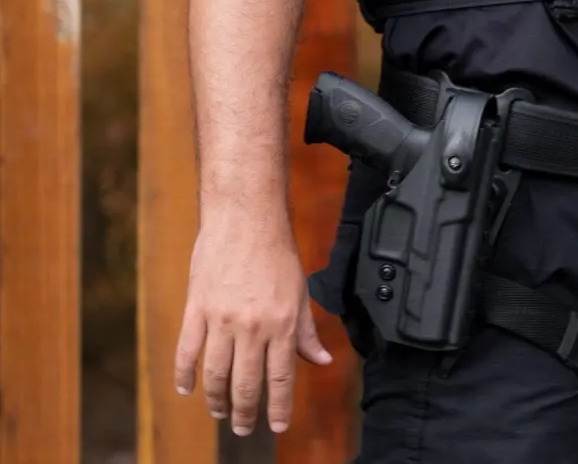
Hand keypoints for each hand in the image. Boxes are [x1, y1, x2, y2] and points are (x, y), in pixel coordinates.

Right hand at [174, 215, 332, 435]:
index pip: (282, 377)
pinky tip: (187, 389)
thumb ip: (306, 330)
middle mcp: (253, 326)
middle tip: (243, 429)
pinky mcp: (196, 309)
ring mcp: (222, 320)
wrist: (245, 219)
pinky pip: (187, 352)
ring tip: (220, 412)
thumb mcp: (300, 291)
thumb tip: (322, 360)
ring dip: (217, 400)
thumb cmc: (277, 253)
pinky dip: (185, 375)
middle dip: (245, 413)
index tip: (278, 426)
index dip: (279, 406)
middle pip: (246, 383)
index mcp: (283, 322)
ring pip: (216, 374)